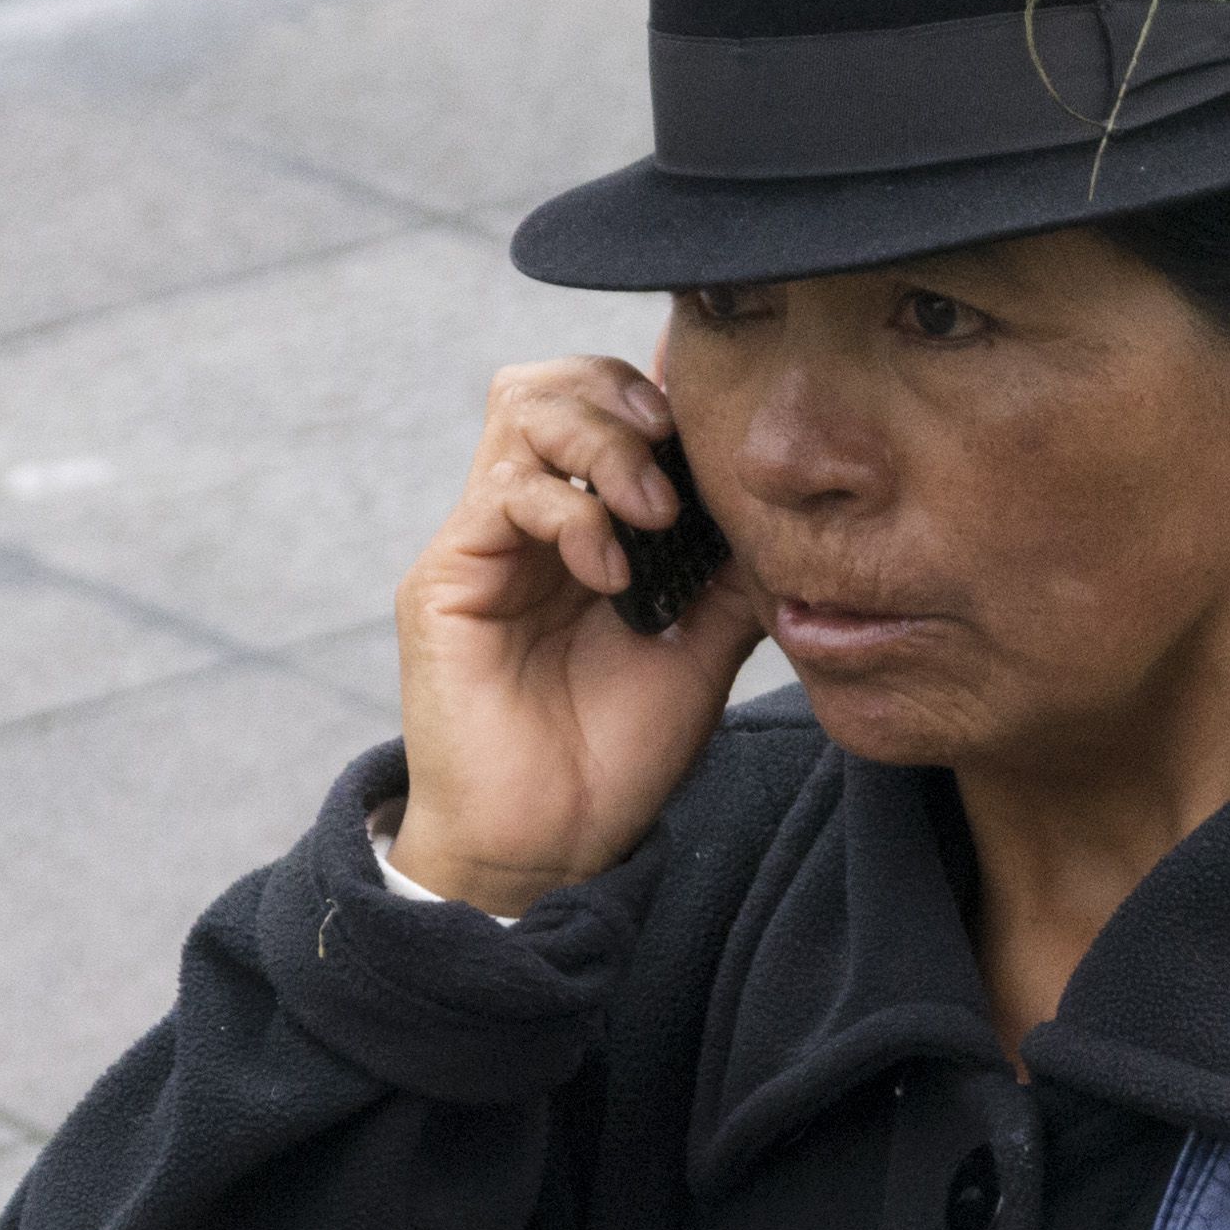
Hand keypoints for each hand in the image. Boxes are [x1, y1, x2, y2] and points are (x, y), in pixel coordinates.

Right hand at [388, 354, 767, 915]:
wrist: (549, 846)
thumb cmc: (617, 756)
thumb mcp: (703, 649)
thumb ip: (729, 573)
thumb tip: (782, 508)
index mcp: (584, 525)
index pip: (605, 406)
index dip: (657, 396)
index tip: (713, 432)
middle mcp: (529, 519)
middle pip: (554, 383)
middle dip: (622, 398)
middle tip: (674, 453)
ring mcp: (483, 542)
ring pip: (524, 411)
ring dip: (602, 444)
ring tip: (651, 513)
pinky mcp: (447, 576)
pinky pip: (503, 491)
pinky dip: (570, 514)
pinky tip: (610, 574)